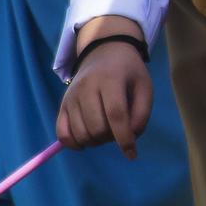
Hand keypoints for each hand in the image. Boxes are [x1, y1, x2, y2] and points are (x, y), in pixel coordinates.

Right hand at [56, 17, 151, 157]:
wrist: (105, 52)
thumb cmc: (128, 72)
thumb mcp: (144, 86)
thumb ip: (142, 113)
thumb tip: (131, 138)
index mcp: (110, 79)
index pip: (115, 114)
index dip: (124, 138)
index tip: (132, 154)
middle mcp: (86, 87)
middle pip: (96, 127)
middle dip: (111, 138)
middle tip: (119, 129)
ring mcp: (71, 96)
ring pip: (80, 134)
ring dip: (96, 141)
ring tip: (106, 129)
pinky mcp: (62, 104)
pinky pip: (62, 133)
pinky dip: (74, 143)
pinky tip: (87, 139)